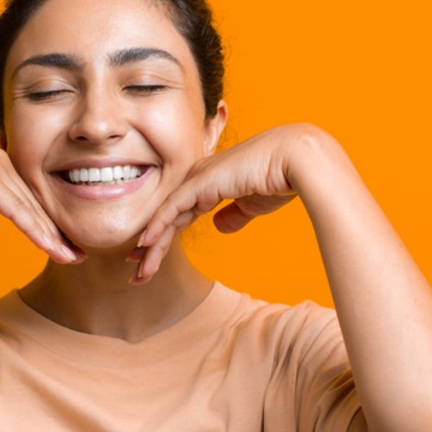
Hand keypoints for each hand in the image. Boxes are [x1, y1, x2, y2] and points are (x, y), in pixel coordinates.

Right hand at [0, 115, 82, 263]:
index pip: (29, 201)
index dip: (47, 224)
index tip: (64, 245)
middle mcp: (5, 166)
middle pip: (39, 205)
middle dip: (60, 232)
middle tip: (81, 254)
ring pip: (34, 210)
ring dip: (54, 236)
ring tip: (73, 258)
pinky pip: (19, 210)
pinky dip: (37, 230)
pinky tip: (51, 247)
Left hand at [134, 124, 332, 282]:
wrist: (295, 160)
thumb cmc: (280, 179)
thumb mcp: (253, 204)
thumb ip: (235, 215)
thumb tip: (220, 227)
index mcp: (210, 183)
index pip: (179, 215)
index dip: (164, 238)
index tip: (150, 259)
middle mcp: (198, 179)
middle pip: (168, 218)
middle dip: (151, 247)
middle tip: (135, 271)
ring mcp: (196, 179)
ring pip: (166, 218)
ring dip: (151, 247)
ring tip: (137, 271)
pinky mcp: (200, 182)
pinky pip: (171, 209)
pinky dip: (157, 227)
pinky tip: (144, 244)